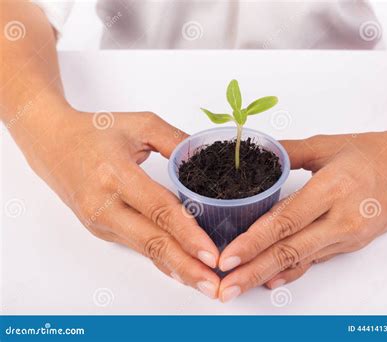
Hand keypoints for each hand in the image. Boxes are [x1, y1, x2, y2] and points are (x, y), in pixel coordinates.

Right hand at [26, 109, 220, 297]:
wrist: (52, 143)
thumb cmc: (95, 131)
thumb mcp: (141, 125)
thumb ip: (177, 142)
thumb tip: (210, 160)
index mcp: (115, 175)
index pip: (159, 210)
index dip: (187, 234)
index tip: (211, 254)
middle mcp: (104, 205)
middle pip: (152, 242)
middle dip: (186, 266)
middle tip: (214, 285)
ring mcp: (100, 222)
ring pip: (146, 250)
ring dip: (177, 269)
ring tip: (205, 282)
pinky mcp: (101, 230)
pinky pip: (138, 246)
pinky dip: (162, 260)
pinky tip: (181, 272)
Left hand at [217, 122, 386, 301]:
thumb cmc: (372, 152)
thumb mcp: (327, 145)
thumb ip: (287, 152)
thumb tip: (255, 156)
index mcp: (333, 188)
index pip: (286, 221)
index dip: (253, 242)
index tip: (228, 257)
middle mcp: (342, 219)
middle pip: (290, 250)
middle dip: (253, 270)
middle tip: (225, 286)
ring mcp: (348, 236)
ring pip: (301, 259)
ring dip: (267, 274)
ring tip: (239, 286)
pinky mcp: (351, 244)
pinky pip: (315, 259)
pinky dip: (291, 271)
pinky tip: (270, 280)